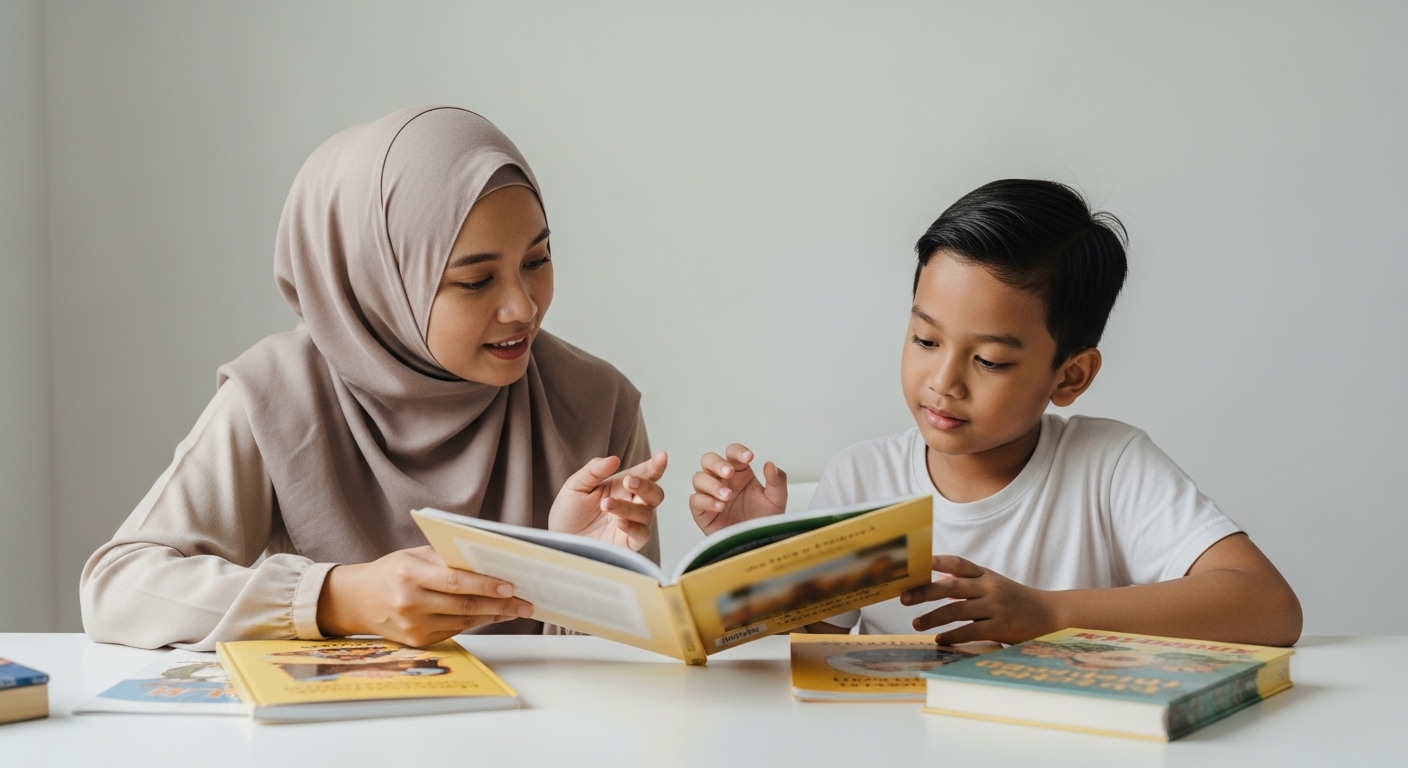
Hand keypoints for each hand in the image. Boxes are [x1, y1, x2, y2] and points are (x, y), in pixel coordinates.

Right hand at [316, 546, 532, 646]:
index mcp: (408, 575)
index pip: (455, 582)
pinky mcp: (417, 641)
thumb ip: (447, 558)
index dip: (485, 585)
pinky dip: (476, 623)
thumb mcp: (414, 555)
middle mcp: (409, 602)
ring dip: (493, 616)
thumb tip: (488, 563)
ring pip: (463, 622)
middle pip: (464, 606)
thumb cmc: (391, 571)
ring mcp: (412, 626)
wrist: (356, 600)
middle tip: (525, 602)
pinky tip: (492, 616)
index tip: (510, 586)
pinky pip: (454, 631)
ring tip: (516, 609)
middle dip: (499, 605)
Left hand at [548, 451, 667, 550]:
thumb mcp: (575, 486)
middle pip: (654, 493)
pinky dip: (633, 527)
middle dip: (645, 485)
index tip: (662, 456)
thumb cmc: (568, 514)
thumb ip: (594, 470)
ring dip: (628, 507)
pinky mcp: (627, 543)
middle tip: (629, 481)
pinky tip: (620, 522)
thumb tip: (614, 459)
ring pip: (647, 513)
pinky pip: (642, 534)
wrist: (558, 542)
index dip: (656, 465)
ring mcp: (631, 524)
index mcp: (621, 487)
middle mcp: (631, 504)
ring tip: (606, 505)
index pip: (644, 474)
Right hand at [689, 443, 786, 534]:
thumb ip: (777, 481)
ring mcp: (711, 496)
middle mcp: (723, 482)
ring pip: (699, 478)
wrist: (758, 545)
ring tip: (727, 496)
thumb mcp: (777, 500)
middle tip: (729, 473)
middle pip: (709, 460)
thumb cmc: (764, 521)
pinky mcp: (703, 513)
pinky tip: (720, 506)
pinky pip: (695, 500)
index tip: (749, 457)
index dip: (738, 451)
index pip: (732, 454)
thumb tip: (770, 464)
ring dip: (712, 484)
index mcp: (740, 474)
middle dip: (717, 464)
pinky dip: (705, 501)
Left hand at [901, 555, 1060, 644]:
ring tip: (916, 623)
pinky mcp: (1000, 627)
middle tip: (904, 598)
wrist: (1050, 614)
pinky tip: (940, 639)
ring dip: (933, 617)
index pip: (958, 563)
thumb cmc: (1017, 600)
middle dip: (924, 592)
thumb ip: (969, 584)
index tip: (915, 563)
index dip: (936, 561)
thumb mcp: (994, 585)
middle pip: (950, 586)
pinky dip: (952, 635)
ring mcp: (995, 607)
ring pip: (956, 609)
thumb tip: (939, 581)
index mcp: (986, 575)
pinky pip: (970, 631)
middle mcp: (989, 587)